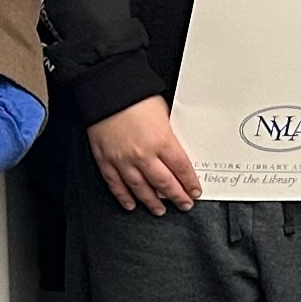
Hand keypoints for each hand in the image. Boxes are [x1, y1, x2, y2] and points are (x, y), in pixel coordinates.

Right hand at [89, 96, 201, 213]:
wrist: (107, 91)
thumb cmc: (136, 97)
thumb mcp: (164, 113)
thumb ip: (169, 134)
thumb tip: (175, 150)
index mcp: (162, 141)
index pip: (181, 168)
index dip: (189, 183)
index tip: (195, 191)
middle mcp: (143, 155)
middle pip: (164, 183)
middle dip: (176, 196)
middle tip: (184, 205)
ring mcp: (123, 160)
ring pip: (140, 188)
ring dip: (152, 202)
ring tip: (160, 210)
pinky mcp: (105, 160)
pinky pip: (116, 184)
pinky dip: (124, 196)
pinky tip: (131, 204)